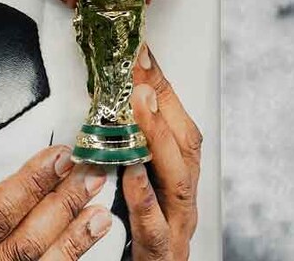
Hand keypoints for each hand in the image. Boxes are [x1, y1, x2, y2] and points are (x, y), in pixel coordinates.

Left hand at [123, 45, 202, 259]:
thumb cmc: (137, 243)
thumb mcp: (132, 191)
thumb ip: (125, 153)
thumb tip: (107, 105)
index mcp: (174, 182)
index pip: (177, 125)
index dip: (161, 86)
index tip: (140, 52)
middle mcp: (180, 203)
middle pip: (185, 148)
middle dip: (164, 103)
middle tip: (141, 71)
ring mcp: (174, 229)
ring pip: (177, 182)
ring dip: (158, 139)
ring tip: (140, 107)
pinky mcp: (159, 254)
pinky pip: (154, 229)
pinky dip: (145, 201)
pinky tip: (132, 176)